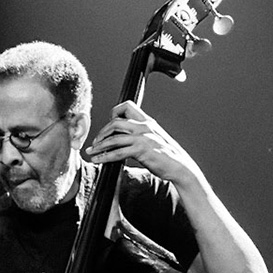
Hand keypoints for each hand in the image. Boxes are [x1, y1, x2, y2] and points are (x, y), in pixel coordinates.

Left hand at [84, 100, 200, 189]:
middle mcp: (144, 126)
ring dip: (99, 146)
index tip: (108, 126)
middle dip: (101, 133)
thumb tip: (125, 138)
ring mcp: (143, 138)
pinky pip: (117, 152)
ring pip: (113, 138)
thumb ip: (141, 135)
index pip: (127, 106)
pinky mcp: (141, 150)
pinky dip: (105, 157)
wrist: (180, 167)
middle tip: (95, 143)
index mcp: (147, 121)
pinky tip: (98, 160)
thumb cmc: (167, 156)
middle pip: (115, 122)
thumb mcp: (154, 139)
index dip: (114, 113)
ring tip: (91, 152)